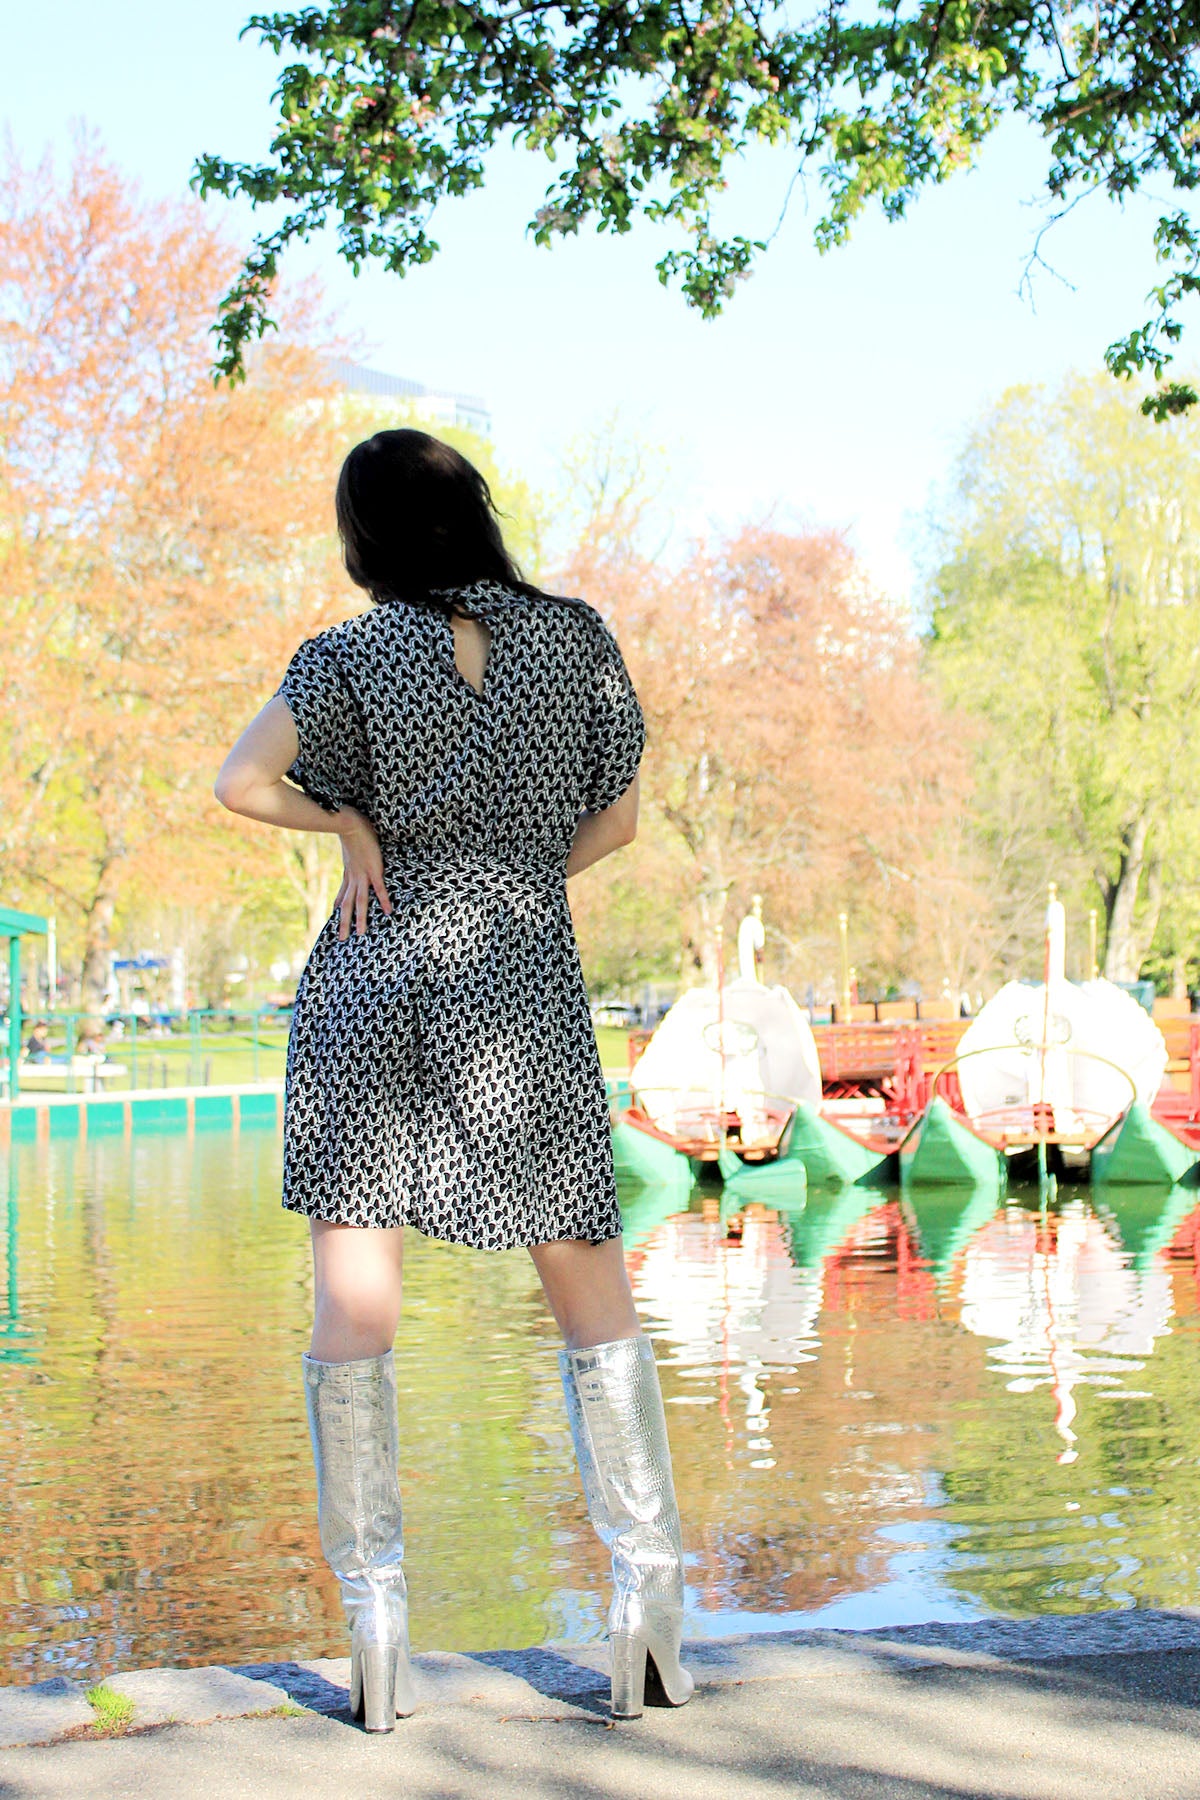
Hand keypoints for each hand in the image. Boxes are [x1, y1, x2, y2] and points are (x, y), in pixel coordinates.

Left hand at [334, 808, 392, 939]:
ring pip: (360, 901)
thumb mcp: (347, 843)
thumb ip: (349, 850)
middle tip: (342, 939)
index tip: (334, 916)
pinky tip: (388, 912)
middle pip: (347, 904)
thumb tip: (346, 847)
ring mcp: (363, 875)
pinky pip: (379, 888)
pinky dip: (383, 900)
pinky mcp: (374, 869)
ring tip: (361, 934)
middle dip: (344, 922)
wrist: (349, 822)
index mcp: (348, 872)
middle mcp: (353, 877)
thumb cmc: (349, 827)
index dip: (338, 905)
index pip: (342, 893)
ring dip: (360, 918)